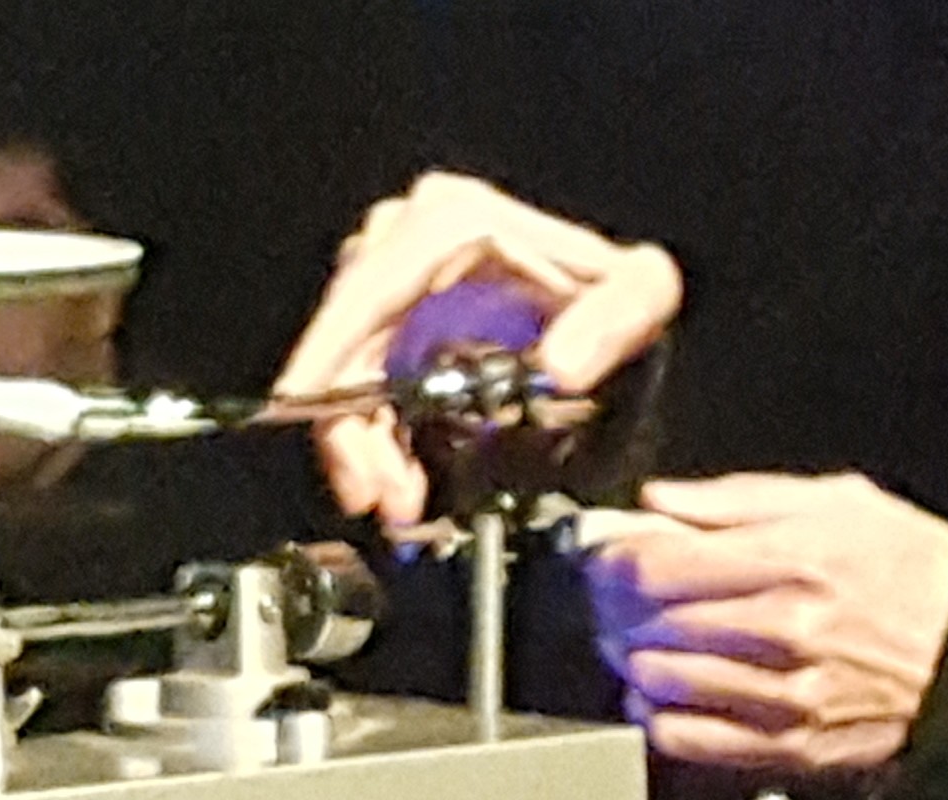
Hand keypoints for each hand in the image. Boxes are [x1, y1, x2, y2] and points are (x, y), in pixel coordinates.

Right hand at [273, 172, 683, 531]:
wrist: (610, 304)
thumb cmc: (615, 290)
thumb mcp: (640, 292)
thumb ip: (618, 318)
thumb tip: (562, 363)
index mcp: (447, 221)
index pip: (365, 292)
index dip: (330, 356)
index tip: (307, 411)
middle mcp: (404, 242)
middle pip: (344, 340)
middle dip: (352, 427)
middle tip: (385, 496)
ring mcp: (392, 285)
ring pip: (344, 371)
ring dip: (363, 445)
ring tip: (399, 503)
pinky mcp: (391, 325)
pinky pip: (360, 383)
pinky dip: (374, 437)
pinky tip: (399, 480)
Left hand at [581, 473, 947, 772]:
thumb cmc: (915, 568)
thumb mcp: (841, 501)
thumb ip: (739, 498)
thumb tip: (662, 499)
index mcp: (793, 559)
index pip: (657, 563)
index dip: (613, 557)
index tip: (607, 552)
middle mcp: (784, 629)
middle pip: (648, 622)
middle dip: (615, 607)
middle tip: (614, 596)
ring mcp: (786, 694)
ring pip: (660, 681)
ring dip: (633, 660)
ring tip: (638, 641)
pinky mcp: (792, 744)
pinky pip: (690, 739)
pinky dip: (658, 717)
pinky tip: (660, 695)